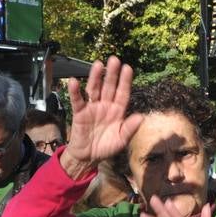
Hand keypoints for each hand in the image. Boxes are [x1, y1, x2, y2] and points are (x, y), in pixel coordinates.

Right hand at [60, 56, 144, 176]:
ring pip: (94, 89)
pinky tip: (74, 81)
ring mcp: (93, 108)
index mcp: (118, 111)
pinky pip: (77, 100)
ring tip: (98, 64)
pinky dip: (75, 91)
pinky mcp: (80, 113)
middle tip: (114, 59)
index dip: (125, 81)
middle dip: (112, 74)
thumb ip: (130, 128)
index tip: (128, 68)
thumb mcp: (121, 140)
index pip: (123, 93)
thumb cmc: (107, 147)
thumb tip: (141, 117)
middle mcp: (106, 106)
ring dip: (95, 77)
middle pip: (109, 87)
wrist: (88, 157)